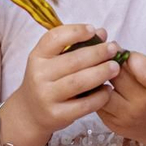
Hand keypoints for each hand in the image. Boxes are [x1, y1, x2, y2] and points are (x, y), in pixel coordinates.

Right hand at [1, 24, 121, 145]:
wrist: (30, 113)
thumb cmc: (47, 81)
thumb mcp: (53, 61)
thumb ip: (75, 46)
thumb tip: (102, 33)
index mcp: (37, 56)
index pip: (54, 38)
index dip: (75, 31)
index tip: (93, 29)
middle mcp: (38, 75)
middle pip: (73, 60)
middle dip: (97, 53)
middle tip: (114, 49)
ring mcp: (46, 96)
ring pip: (79, 82)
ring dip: (101, 73)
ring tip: (115, 67)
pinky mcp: (57, 115)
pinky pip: (83, 105)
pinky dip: (99, 97)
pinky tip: (108, 90)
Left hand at [98, 51, 145, 143]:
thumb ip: (139, 60)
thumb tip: (112, 49)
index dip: (133, 60)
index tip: (122, 52)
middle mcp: (141, 104)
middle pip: (116, 77)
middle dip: (108, 63)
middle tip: (105, 57)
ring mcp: (125, 116)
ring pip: (100, 91)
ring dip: (96, 78)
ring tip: (96, 71)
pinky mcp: (111, 123)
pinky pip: (96, 102)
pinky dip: (93, 92)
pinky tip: (95, 86)